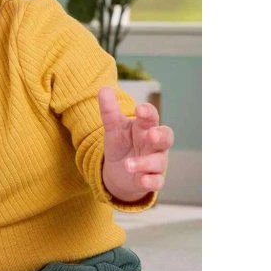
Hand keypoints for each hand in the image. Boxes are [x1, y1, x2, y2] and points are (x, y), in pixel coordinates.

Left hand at [98, 86, 173, 202]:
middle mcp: (154, 144)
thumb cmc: (121, 144)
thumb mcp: (113, 128)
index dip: (148, 112)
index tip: (139, 109)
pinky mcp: (152, 179)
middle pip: (166, 137)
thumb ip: (109, 111)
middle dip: (160, 136)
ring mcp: (155, 162)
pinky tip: (142, 180)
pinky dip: (151, 181)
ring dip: (145, 163)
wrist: (119, 172)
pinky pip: (157, 181)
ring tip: (128, 165)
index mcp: (145, 127)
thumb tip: (103, 89)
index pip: (151, 117)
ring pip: (158, 162)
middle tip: (151, 135)